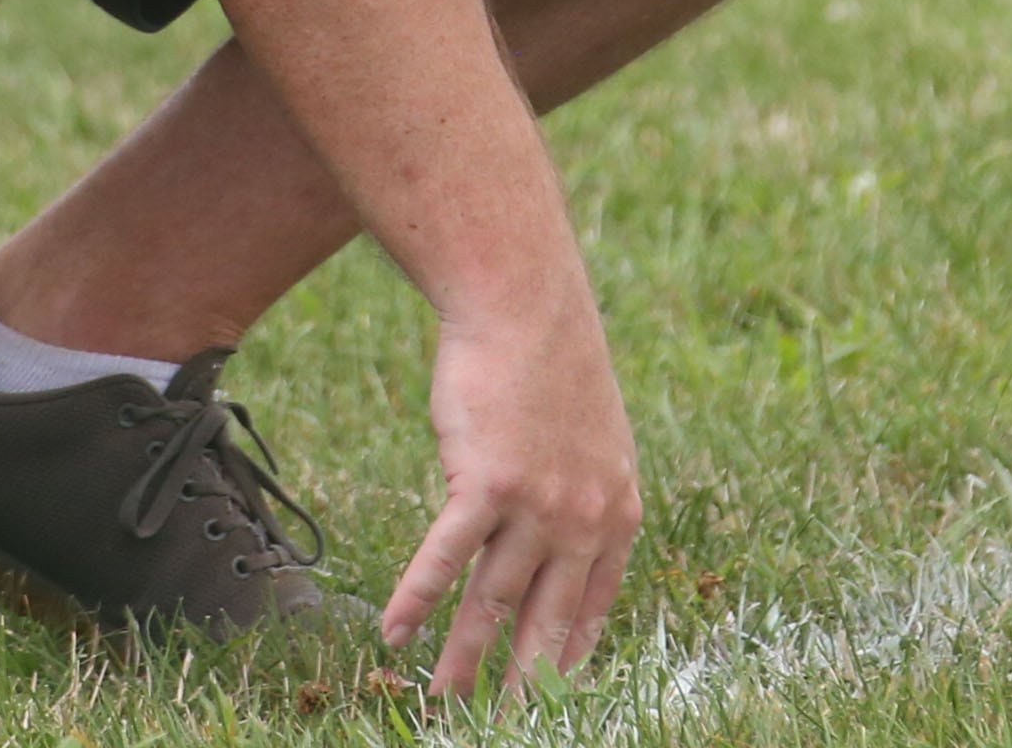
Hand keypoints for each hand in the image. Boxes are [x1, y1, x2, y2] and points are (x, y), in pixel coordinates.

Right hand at [380, 297, 642, 697]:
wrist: (526, 305)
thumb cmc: (552, 363)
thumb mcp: (594, 436)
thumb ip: (582, 493)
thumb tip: (561, 539)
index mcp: (618, 510)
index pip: (592, 607)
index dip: (568, 659)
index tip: (552, 699)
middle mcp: (585, 518)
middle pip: (546, 622)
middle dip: (523, 685)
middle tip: (504, 727)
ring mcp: (538, 505)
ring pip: (492, 603)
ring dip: (461, 660)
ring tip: (441, 702)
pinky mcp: (488, 485)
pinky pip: (445, 559)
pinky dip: (415, 601)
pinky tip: (393, 634)